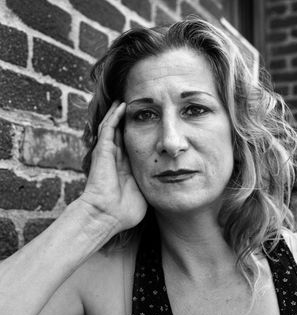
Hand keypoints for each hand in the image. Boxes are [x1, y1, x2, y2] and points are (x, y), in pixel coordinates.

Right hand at [75, 101, 146, 233]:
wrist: (106, 216)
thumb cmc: (126, 210)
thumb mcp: (147, 191)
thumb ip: (158, 182)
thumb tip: (177, 179)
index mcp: (126, 166)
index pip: (136, 143)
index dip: (144, 131)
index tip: (157, 120)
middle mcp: (116, 157)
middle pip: (124, 131)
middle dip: (132, 117)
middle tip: (143, 102)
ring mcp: (108, 153)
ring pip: (113, 126)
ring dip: (121, 112)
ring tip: (130, 98)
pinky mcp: (102, 152)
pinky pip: (108, 129)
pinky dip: (114, 116)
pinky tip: (122, 105)